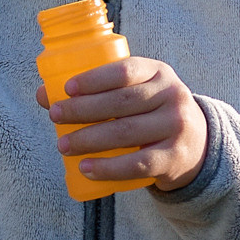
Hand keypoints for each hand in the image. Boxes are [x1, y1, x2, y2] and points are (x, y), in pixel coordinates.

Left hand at [37, 58, 206, 191]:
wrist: (195, 144)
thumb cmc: (149, 112)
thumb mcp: (133, 93)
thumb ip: (97, 91)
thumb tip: (44, 95)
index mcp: (158, 72)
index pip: (125, 71)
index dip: (94, 79)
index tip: (67, 88)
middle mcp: (172, 95)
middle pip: (122, 102)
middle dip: (83, 109)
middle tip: (55, 116)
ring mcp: (176, 126)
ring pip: (127, 132)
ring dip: (89, 139)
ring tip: (63, 146)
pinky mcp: (175, 157)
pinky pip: (139, 163)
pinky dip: (109, 168)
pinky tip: (86, 169)